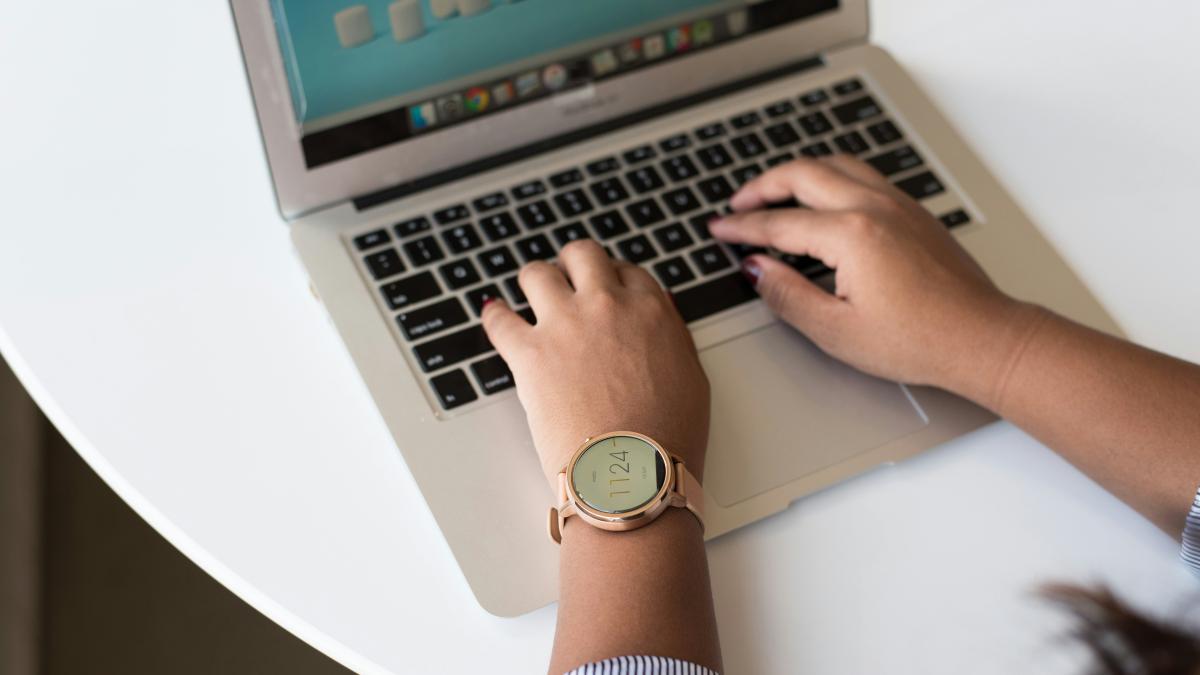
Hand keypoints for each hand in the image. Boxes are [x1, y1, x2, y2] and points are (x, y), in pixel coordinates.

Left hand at [481, 240, 709, 489]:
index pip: (628, 271)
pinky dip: (494, 316)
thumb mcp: (693, 379)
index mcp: (651, 311)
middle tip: (567, 280)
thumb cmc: (667, 439)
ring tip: (530, 296)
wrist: (632, 474)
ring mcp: (565, 326)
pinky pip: (498, 318)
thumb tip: (661, 318)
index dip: (614, 278)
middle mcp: (607, 306)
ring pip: (536, 273)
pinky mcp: (529, 353)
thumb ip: (674, 339)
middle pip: (582, 255)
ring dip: (534, 282)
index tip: (606, 289)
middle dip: (573, 265)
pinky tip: (496, 318)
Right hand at [710, 155, 1035, 397]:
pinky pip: (862, 175)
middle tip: (737, 204)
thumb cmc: (918, 341)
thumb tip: (757, 270)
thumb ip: (788, 295)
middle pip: (804, 175)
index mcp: (851, 236)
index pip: (779, 223)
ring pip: (835, 165)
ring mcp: (898, 204)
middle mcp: (874, 208)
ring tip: (774, 192)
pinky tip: (822, 196)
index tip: (719, 229)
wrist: (980, 338)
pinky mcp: (914, 212)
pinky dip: (830, 176)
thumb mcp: (836, 331)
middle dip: (762, 186)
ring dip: (798, 173)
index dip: (742, 227)